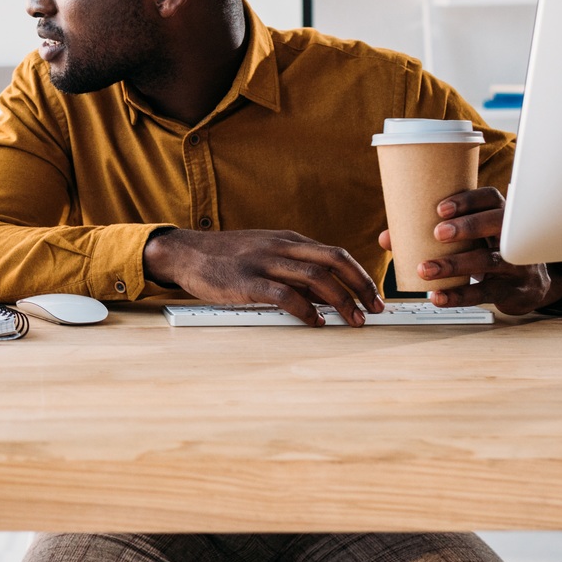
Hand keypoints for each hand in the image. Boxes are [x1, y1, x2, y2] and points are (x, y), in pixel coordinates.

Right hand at [144, 227, 384, 326]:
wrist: (186, 253)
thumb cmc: (226, 258)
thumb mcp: (264, 253)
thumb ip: (292, 269)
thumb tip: (325, 295)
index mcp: (288, 240)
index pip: (335, 254)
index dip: (360, 275)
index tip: (374, 296)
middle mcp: (280, 246)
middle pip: (333, 260)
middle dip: (360, 285)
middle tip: (375, 309)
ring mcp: (263, 262)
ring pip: (315, 277)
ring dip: (340, 300)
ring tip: (352, 320)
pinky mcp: (246, 280)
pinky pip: (284, 294)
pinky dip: (305, 310)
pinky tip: (315, 322)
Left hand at [377, 186, 561, 314]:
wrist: (529, 286)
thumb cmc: (488, 252)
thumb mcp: (469, 239)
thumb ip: (429, 235)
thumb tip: (386, 238)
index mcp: (500, 215)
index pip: (491, 199)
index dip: (468, 201)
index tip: (440, 208)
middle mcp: (513, 236)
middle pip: (497, 225)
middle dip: (467, 227)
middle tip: (437, 233)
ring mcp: (517, 264)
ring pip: (490, 260)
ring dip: (455, 265)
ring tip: (425, 270)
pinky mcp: (513, 290)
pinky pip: (486, 292)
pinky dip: (460, 295)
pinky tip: (438, 296)